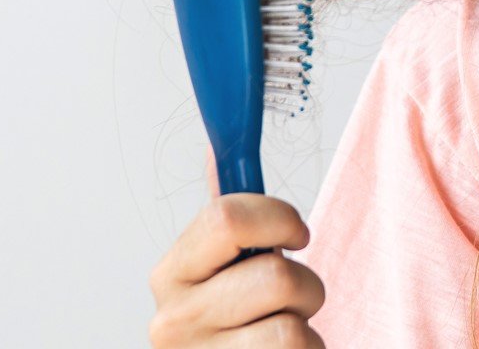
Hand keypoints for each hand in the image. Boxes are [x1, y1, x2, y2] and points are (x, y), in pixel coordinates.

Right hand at [146, 145, 326, 346]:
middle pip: (274, 275)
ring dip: (306, 325)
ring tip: (286, 330)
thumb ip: (228, 218)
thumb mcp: (225, 268)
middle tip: (292, 300)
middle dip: (305, 284)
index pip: (226, 219)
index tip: (296, 233)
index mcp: (171, 274)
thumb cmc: (236, 324)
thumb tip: (216, 149)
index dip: (278, 217)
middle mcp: (173, 320)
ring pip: (290, 325)